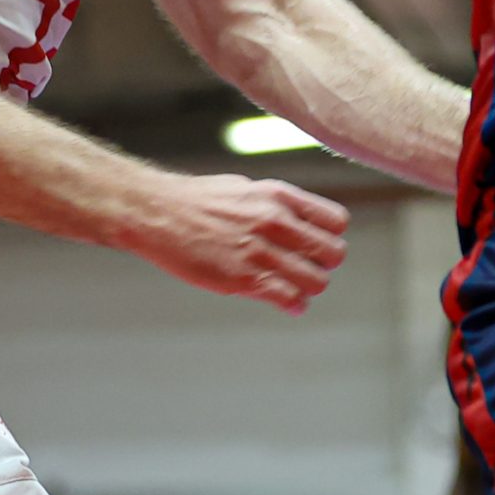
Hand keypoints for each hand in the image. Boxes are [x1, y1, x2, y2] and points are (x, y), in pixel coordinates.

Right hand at [129, 172, 350, 314]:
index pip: (336, 221)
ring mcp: (261, 250)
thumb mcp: (247, 189)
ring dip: (310, 288)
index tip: (318, 246)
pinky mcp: (243, 277)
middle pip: (333, 253)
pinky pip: (289, 298)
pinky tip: (288, 304)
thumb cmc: (198, 201)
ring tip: (295, 288)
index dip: (330, 237)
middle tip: (308, 269)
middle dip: (325, 265)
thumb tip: (301, 222)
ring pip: (317, 280)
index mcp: (279, 196)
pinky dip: (294, 305)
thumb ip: (277, 206)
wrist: (159, 212)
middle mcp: (276, 221)